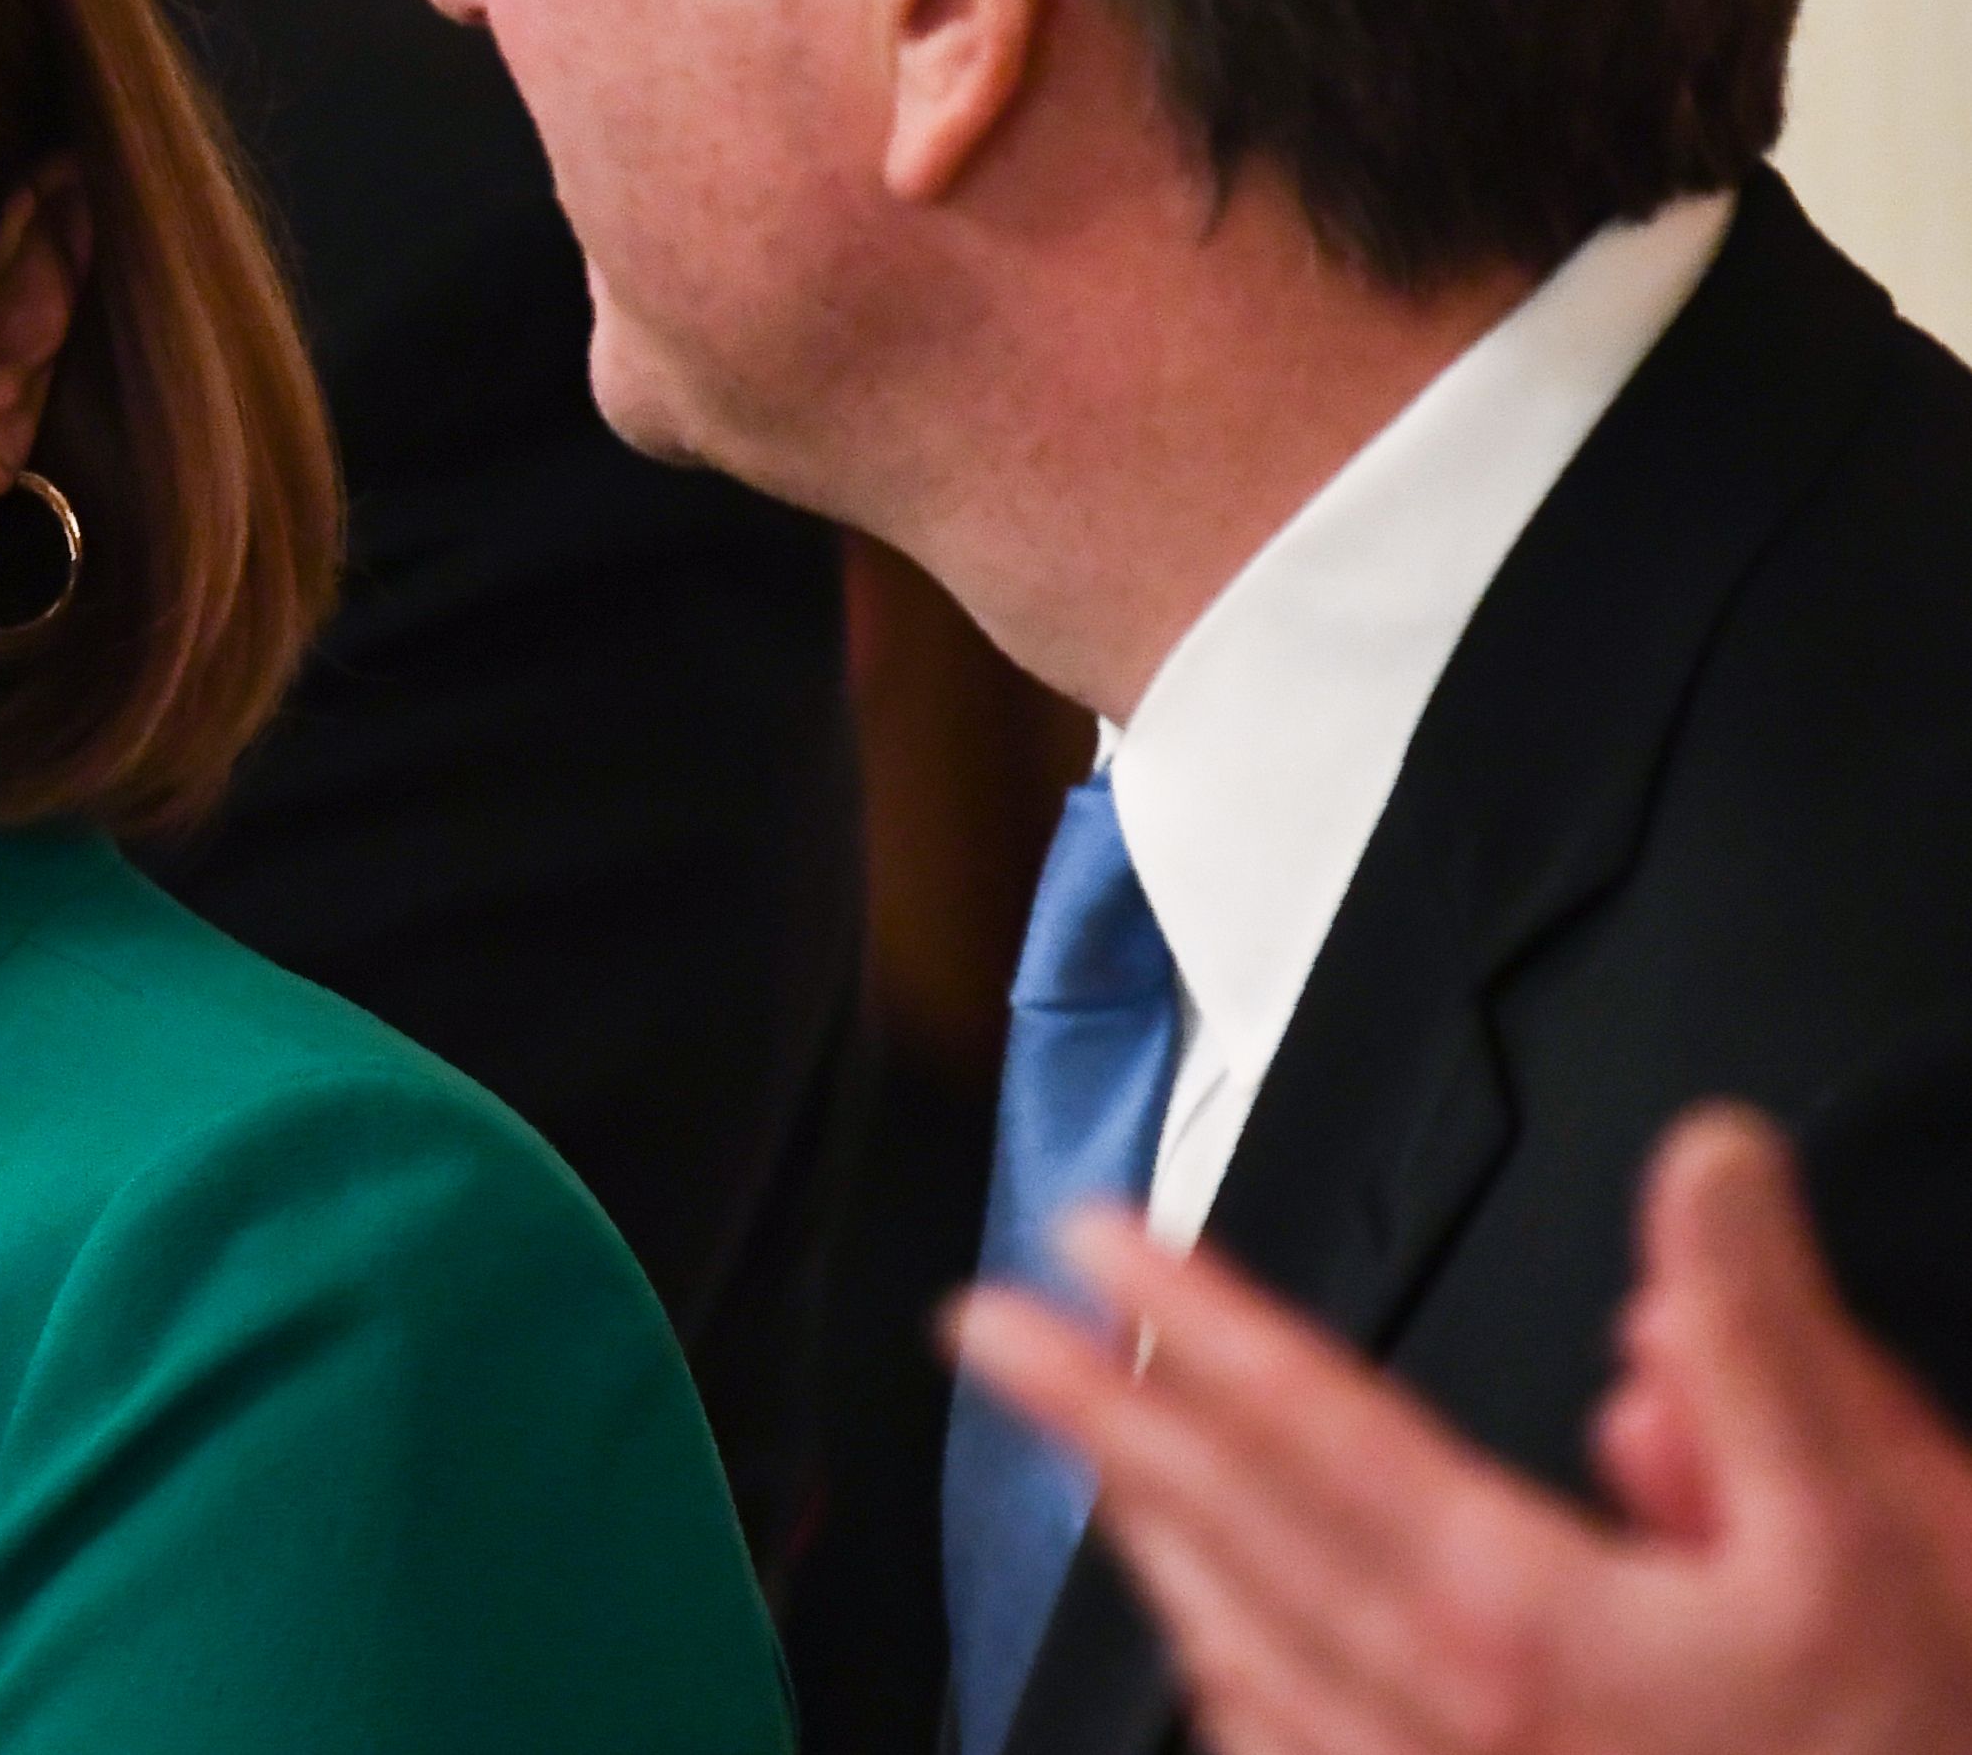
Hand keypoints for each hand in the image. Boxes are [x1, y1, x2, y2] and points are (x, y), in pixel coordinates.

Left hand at [950, 1108, 1971, 1754]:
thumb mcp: (1880, 1537)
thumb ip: (1770, 1345)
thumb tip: (1702, 1167)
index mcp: (1515, 1621)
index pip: (1306, 1424)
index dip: (1188, 1317)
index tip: (1090, 1238)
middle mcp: (1439, 1723)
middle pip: (1223, 1534)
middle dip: (1093, 1417)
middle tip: (985, 1325)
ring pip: (1235, 1654)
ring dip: (1145, 1542)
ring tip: (1080, 1452)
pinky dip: (1224, 1683)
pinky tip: (1204, 1646)